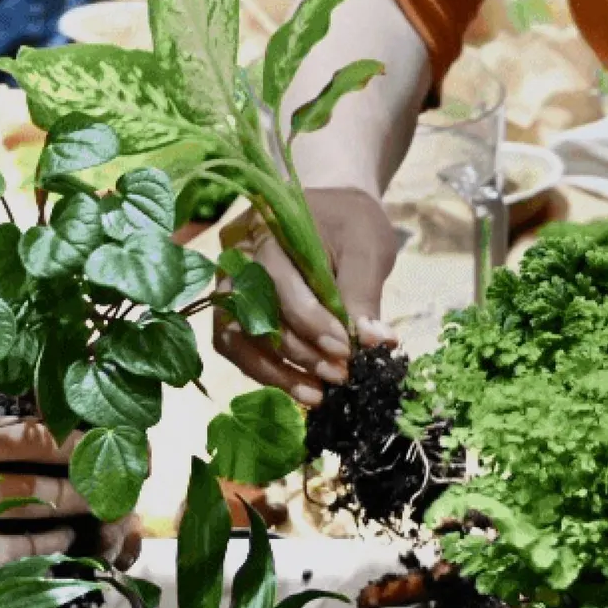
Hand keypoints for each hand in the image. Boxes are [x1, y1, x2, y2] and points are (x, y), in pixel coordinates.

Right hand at [0, 415, 135, 576]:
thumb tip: (32, 414)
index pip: (28, 436)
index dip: (78, 443)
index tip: (111, 444)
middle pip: (33, 490)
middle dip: (82, 495)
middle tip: (114, 494)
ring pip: (17, 543)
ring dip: (57, 538)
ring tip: (76, 531)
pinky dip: (21, 577)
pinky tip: (39, 567)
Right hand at [209, 187, 398, 403]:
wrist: (337, 212)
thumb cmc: (352, 225)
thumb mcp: (367, 249)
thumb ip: (364, 294)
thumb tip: (378, 343)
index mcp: (267, 230)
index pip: (281, 284)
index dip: (312, 323)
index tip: (346, 351)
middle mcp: (237, 258)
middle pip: (254, 314)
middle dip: (299, 352)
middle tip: (338, 376)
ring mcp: (229, 285)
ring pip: (235, 337)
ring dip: (274, 372)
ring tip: (316, 395)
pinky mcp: (234, 309)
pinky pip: (235, 346)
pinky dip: (264, 372)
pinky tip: (300, 388)